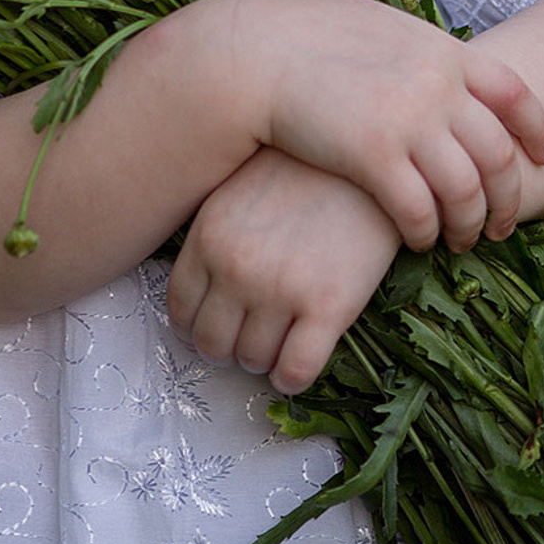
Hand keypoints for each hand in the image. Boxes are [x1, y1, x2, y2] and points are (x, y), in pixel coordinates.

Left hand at [166, 147, 400, 394]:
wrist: (363, 163)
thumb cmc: (300, 175)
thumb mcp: (237, 195)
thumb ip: (214, 239)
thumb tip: (201, 293)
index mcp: (209, 238)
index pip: (180, 308)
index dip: (192, 328)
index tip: (208, 330)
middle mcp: (237, 268)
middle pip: (211, 342)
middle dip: (225, 349)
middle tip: (244, 342)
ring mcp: (281, 290)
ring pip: (253, 360)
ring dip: (261, 361)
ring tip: (275, 347)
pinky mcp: (328, 307)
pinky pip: (296, 371)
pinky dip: (291, 379)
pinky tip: (296, 367)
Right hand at [226, 0, 543, 251]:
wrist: (251, 55)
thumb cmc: (302, 38)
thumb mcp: (375, 27)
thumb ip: (418, 50)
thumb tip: (444, 65)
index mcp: (441, 51)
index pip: (516, 96)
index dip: (538, 132)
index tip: (543, 159)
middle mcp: (436, 86)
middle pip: (499, 155)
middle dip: (508, 197)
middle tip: (499, 224)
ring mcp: (408, 121)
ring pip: (467, 192)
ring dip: (469, 224)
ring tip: (460, 240)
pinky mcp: (374, 157)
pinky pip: (421, 211)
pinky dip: (426, 232)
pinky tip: (416, 239)